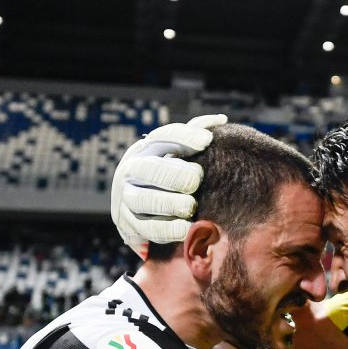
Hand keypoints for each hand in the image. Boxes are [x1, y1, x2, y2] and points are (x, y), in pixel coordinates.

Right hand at [111, 114, 226, 258]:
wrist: (142, 213)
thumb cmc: (170, 177)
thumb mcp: (178, 155)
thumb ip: (195, 137)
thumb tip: (221, 119)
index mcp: (145, 151)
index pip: (162, 138)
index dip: (183, 138)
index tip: (207, 141)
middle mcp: (130, 172)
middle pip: (147, 169)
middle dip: (173, 174)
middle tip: (196, 180)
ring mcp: (126, 200)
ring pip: (143, 200)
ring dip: (169, 203)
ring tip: (191, 205)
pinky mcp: (129, 227)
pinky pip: (147, 229)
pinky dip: (167, 229)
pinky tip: (186, 227)